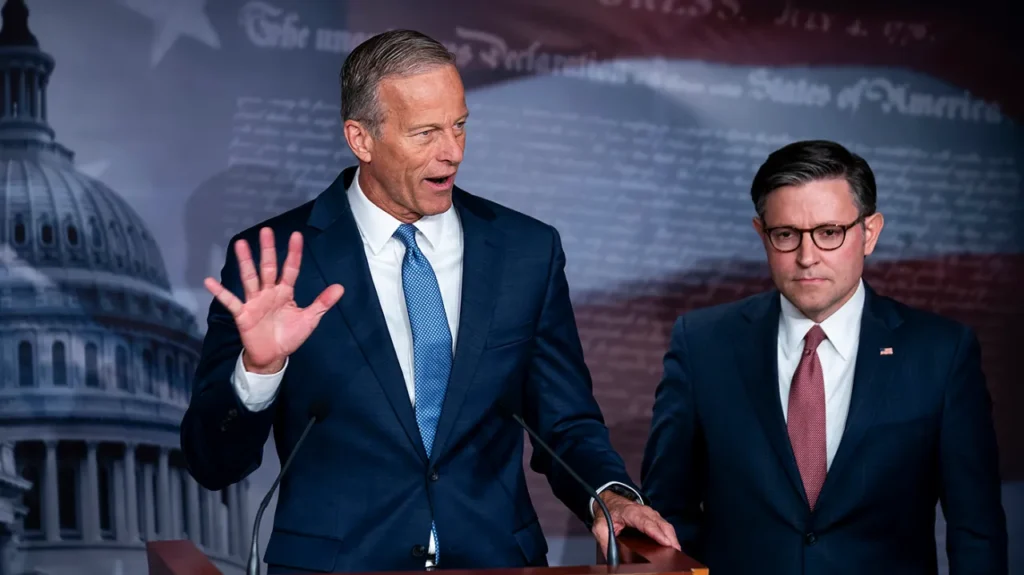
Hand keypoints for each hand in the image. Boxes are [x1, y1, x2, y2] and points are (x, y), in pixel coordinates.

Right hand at [204, 227, 343, 372]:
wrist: (273, 356)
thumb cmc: (290, 335)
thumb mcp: (309, 319)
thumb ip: (322, 303)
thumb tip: (340, 287)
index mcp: (285, 292)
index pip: (290, 269)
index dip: (294, 254)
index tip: (296, 236)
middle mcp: (269, 292)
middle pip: (268, 268)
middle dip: (268, 250)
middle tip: (266, 230)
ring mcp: (254, 301)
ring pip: (250, 278)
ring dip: (245, 262)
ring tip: (240, 244)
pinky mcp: (242, 314)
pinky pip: (230, 301)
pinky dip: (220, 292)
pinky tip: (209, 281)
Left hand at [591, 491, 679, 554]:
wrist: (609, 500)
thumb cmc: (606, 512)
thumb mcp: (599, 527)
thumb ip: (604, 542)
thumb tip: (610, 559)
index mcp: (631, 512)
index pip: (646, 523)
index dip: (656, 533)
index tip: (665, 542)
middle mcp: (644, 511)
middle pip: (661, 524)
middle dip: (670, 538)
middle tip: (676, 553)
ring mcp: (651, 513)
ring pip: (666, 525)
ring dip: (672, 538)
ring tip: (676, 553)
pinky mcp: (654, 517)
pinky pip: (665, 526)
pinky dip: (670, 536)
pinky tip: (673, 546)